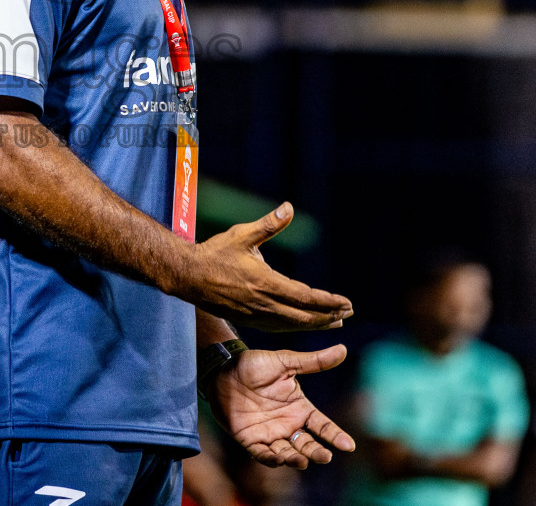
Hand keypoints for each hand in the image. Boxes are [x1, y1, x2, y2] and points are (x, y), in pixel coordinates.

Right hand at [179, 203, 352, 330]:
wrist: (188, 276)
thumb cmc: (215, 253)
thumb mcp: (242, 235)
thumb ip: (269, 224)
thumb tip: (289, 207)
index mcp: (266, 283)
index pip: (306, 297)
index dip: (328, 301)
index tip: (346, 302)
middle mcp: (264, 304)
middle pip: (304, 316)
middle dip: (328, 315)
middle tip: (348, 313)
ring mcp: (256, 315)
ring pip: (293, 326)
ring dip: (316, 324)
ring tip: (334, 321)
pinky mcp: (248, 319)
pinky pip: (279, 328)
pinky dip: (297, 327)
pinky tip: (303, 324)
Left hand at [209, 344, 353, 468]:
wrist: (222, 369)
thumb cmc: (254, 365)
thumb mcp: (285, 362)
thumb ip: (312, 361)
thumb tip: (343, 349)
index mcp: (299, 408)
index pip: (322, 425)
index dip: (335, 436)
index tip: (349, 446)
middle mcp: (288, 424)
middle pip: (307, 444)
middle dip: (316, 452)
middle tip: (325, 457)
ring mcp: (270, 434)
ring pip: (287, 452)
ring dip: (295, 458)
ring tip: (302, 461)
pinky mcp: (250, 440)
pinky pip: (262, 454)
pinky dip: (271, 459)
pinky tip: (279, 459)